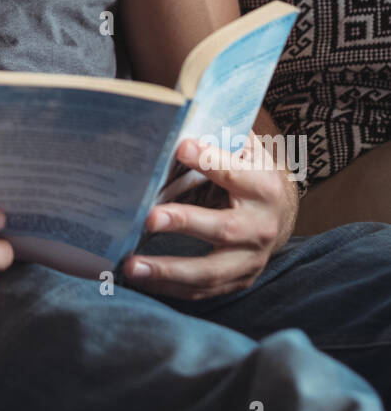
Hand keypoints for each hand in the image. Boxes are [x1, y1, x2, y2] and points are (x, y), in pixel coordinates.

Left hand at [122, 133, 298, 301]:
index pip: (234, 173)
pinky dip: (170, 288)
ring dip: (168, 270)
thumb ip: (219, 139)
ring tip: (132, 266)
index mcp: (263, 187)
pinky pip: (202, 290)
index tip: (178, 148)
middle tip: (148, 218)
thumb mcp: (244, 152)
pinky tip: (142, 281)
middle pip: (223, 228)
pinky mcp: (238, 280)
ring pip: (210, 271)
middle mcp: (262, 226)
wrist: (279, 215)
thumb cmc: (248, 174)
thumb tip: (178, 120)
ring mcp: (251, 259)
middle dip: (184, 223)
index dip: (208, 160)